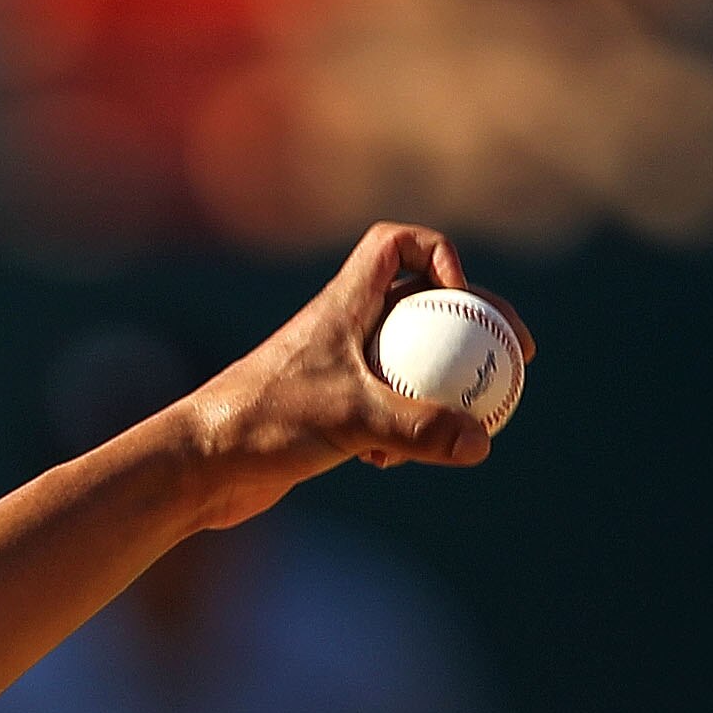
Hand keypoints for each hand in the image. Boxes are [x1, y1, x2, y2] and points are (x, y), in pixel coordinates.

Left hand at [178, 224, 532, 531]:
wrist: (196, 468)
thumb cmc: (261, 425)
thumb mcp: (348, 421)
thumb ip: (418, 429)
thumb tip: (481, 443)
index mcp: (342, 306)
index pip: (395, 244)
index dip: (438, 254)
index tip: (461, 298)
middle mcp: (340, 330)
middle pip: (421, 306)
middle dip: (472, 327)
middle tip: (516, 361)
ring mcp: (334, 371)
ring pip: (407, 362)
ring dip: (438, 388)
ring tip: (459, 426)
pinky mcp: (326, 412)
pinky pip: (385, 408)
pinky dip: (401, 430)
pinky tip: (387, 466)